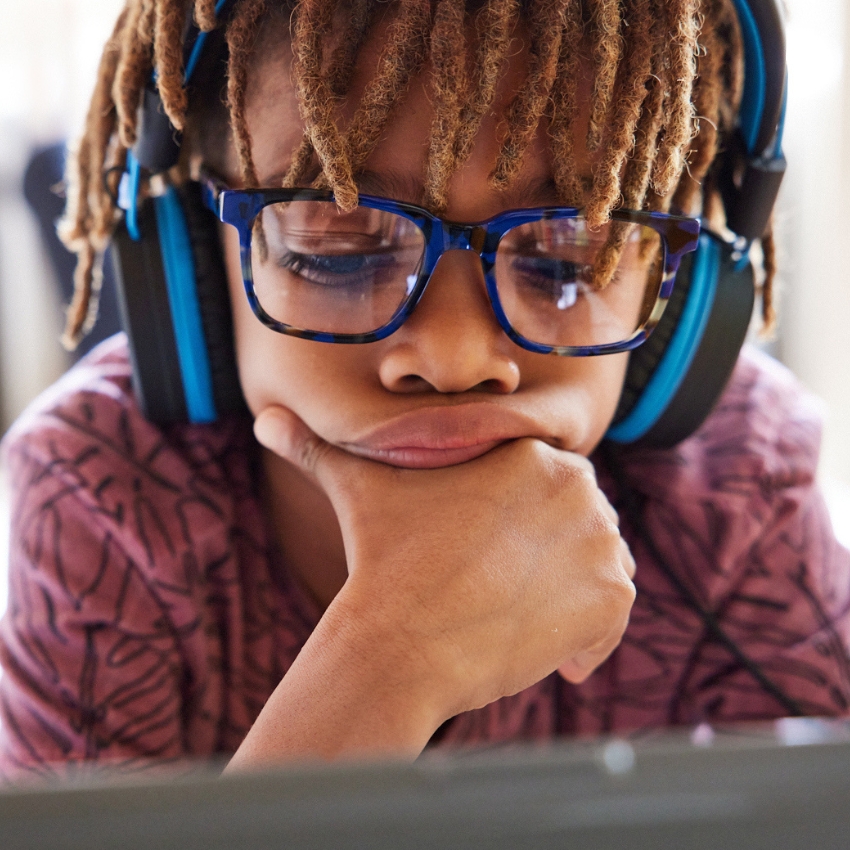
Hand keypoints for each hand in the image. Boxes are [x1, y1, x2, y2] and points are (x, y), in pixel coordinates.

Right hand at [255, 405, 635, 724]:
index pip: (550, 488)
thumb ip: (317, 448)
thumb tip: (263, 420)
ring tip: (519, 617)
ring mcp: (598, 545)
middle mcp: (579, 490)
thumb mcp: (355, 490)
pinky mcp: (608, 601)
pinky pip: (616, 616)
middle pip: (578, 525)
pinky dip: (593, 639)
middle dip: (548, 556)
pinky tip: (552, 654)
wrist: (400, 643)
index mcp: (533, 455)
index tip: (488, 557)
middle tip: (498, 591)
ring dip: (572, 593)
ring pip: (601, 566)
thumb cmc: (382, 561)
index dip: (519, 526)